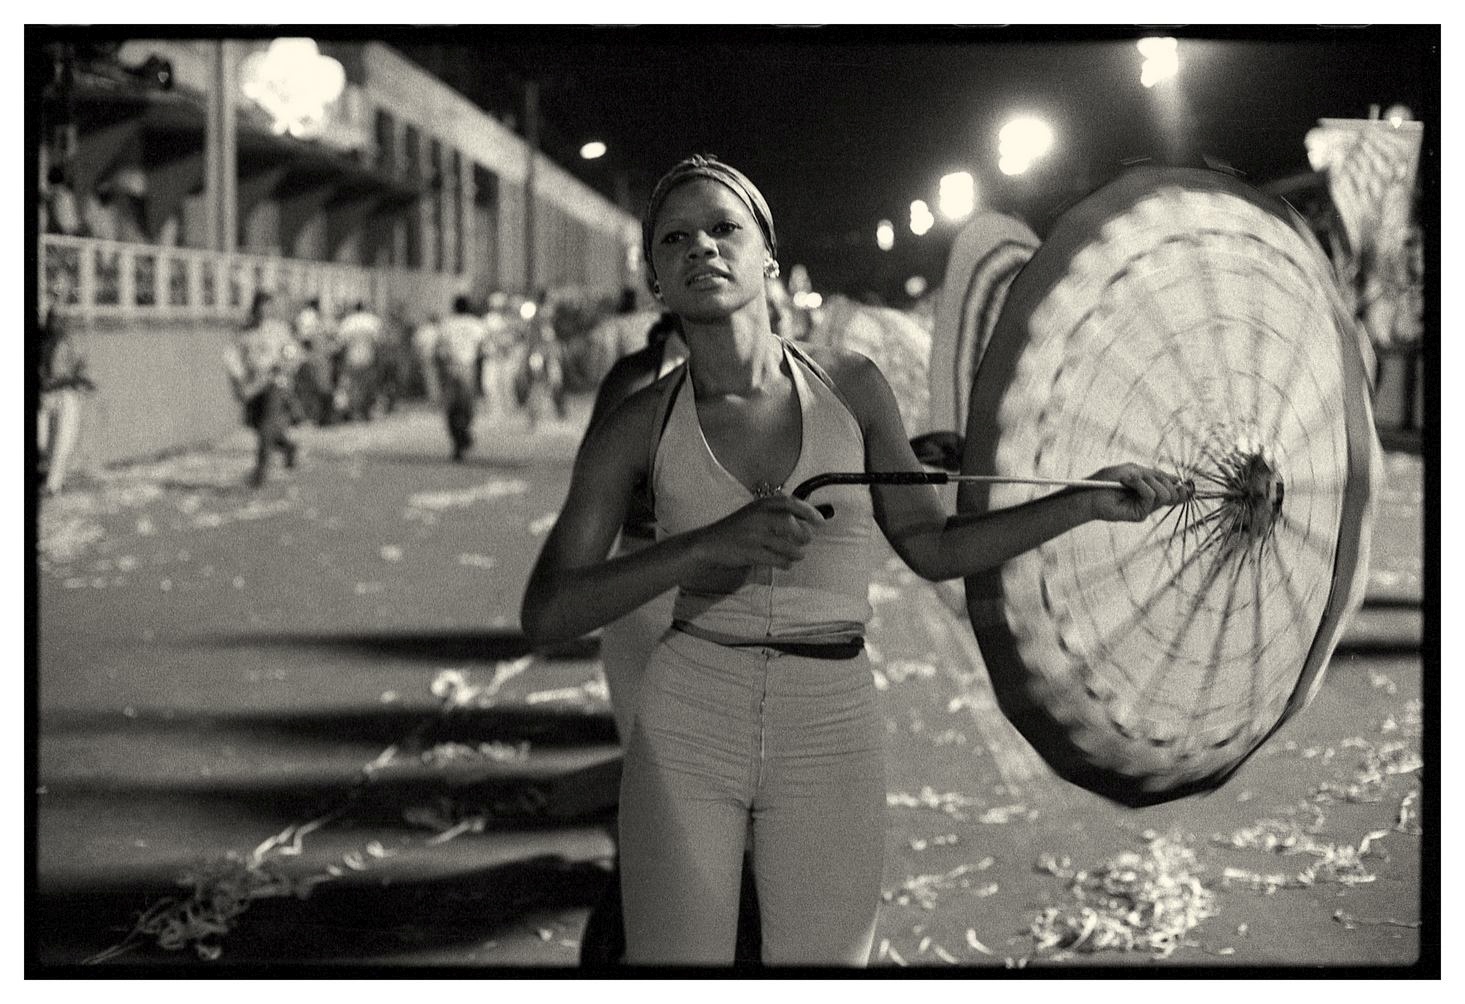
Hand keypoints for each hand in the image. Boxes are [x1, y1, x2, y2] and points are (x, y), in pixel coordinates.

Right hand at [693, 494, 827, 569]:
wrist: (709, 543)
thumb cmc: (736, 529)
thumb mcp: (754, 513)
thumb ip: (775, 513)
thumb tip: (806, 520)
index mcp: (760, 504)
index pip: (789, 503)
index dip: (808, 511)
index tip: (820, 521)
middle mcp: (758, 517)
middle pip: (790, 524)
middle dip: (803, 534)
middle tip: (805, 540)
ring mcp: (754, 535)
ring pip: (786, 545)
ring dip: (796, 553)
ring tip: (797, 555)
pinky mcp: (750, 552)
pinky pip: (777, 559)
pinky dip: (786, 563)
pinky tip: (785, 563)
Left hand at [1085, 464, 1186, 522]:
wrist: (1089, 493)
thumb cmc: (1107, 480)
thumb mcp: (1134, 471)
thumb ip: (1156, 475)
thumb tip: (1178, 480)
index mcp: (1150, 489)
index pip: (1173, 490)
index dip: (1181, 487)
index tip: (1185, 482)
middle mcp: (1150, 500)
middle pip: (1172, 492)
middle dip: (1161, 479)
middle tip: (1143, 476)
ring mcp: (1145, 508)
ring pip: (1164, 494)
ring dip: (1148, 481)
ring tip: (1131, 480)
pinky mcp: (1139, 514)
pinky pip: (1150, 496)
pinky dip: (1140, 485)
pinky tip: (1128, 483)